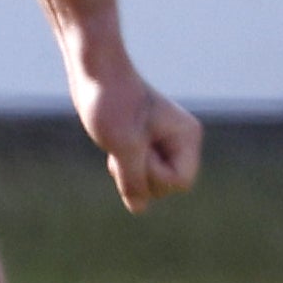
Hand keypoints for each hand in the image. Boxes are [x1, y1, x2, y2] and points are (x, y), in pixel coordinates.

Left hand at [70, 60, 200, 209]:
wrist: (95, 73)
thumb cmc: (110, 103)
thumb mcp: (121, 145)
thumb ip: (133, 180)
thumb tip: (138, 209)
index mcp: (187, 137)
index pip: (180, 183)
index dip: (154, 176)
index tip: (135, 151)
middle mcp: (181, 142)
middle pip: (166, 186)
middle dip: (139, 172)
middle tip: (122, 143)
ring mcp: (164, 143)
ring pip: (150, 181)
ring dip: (128, 169)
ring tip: (116, 142)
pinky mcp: (146, 144)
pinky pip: (138, 171)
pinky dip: (123, 164)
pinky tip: (113, 145)